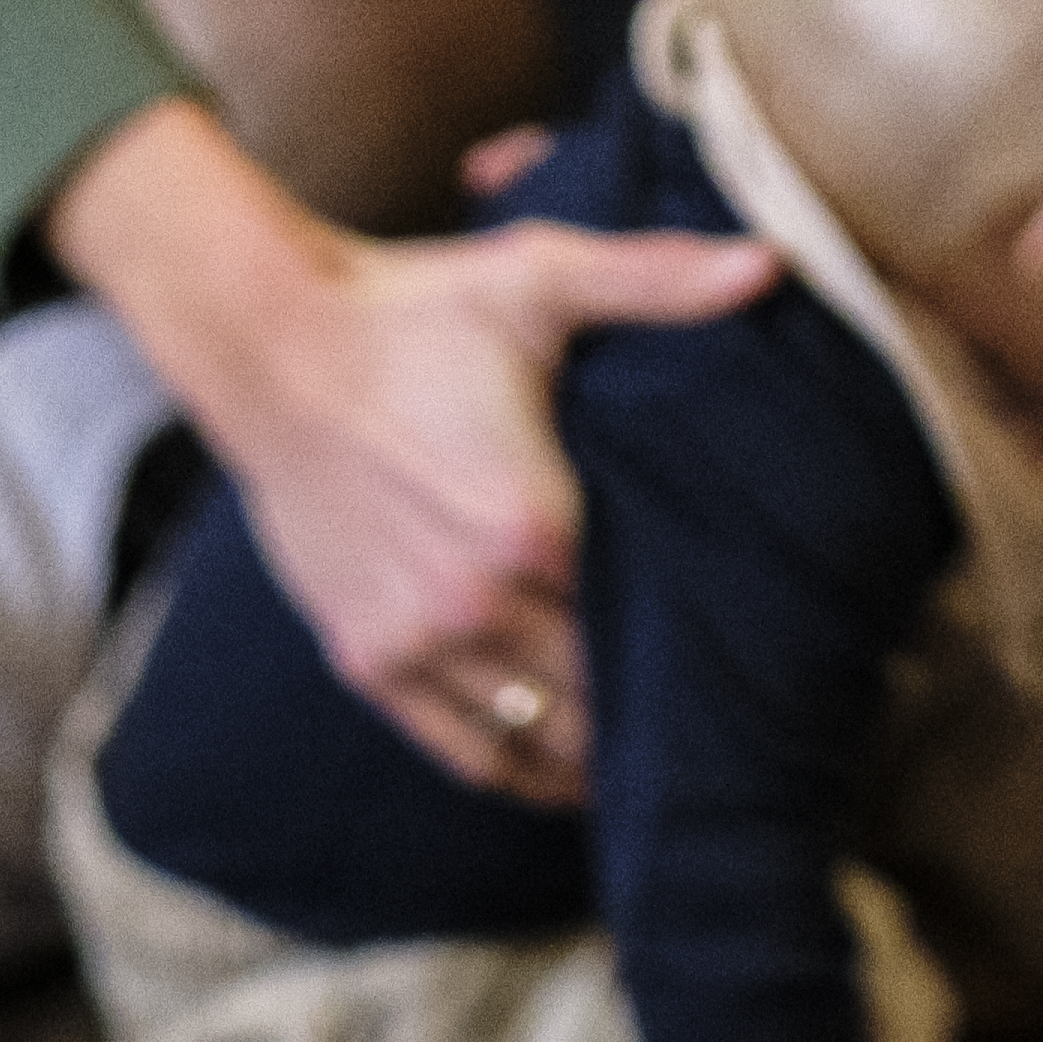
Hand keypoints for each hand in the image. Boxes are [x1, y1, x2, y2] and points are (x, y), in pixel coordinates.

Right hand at [49, 100, 775, 805]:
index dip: (697, 644)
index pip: (644, 620)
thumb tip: (771, 263)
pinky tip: (560, 778)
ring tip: (648, 767)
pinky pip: (462, 748)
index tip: (741, 658)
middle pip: (598, 694)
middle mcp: (477, 600)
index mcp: (534, 524)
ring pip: (536, 737)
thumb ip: (657, 278)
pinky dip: (519, 772)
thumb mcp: (537, 278)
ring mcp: (418, 640)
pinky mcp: (368, 659)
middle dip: (654, 713)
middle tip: (716, 729)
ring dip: (594, 760)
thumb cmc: (409, 312)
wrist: (271, 350)